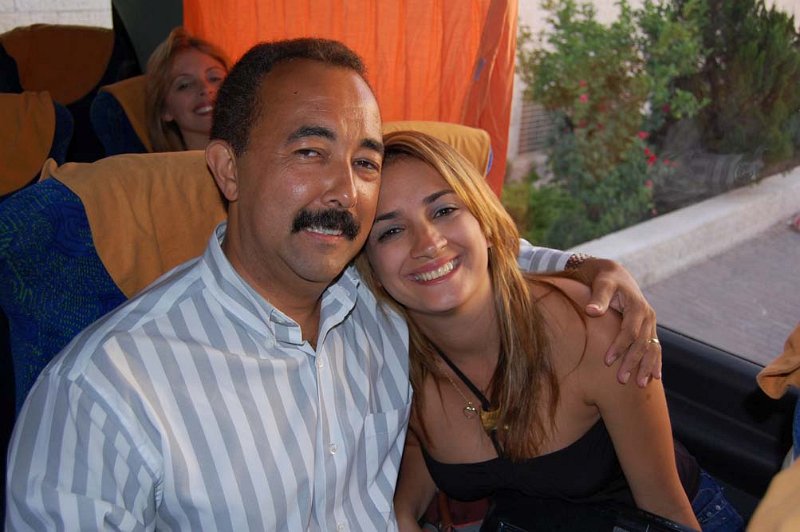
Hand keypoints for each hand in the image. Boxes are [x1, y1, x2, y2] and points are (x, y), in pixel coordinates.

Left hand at [573, 257, 659, 386]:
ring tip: (639, 384)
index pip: (630, 332)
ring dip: (646, 367)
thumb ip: (598, 297)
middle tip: (621, 381)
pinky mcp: (648, 328)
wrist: (615, 274)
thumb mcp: (601, 284)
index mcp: (637, 307)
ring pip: (651, 348)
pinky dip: (655, 362)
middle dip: (632, 363)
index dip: (619, 347)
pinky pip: (655, 347)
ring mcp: (650, 323)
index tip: (607, 361)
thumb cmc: (605, 280)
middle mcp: (648, 316)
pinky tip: (654, 377)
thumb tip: (592, 310)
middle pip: (642, 344)